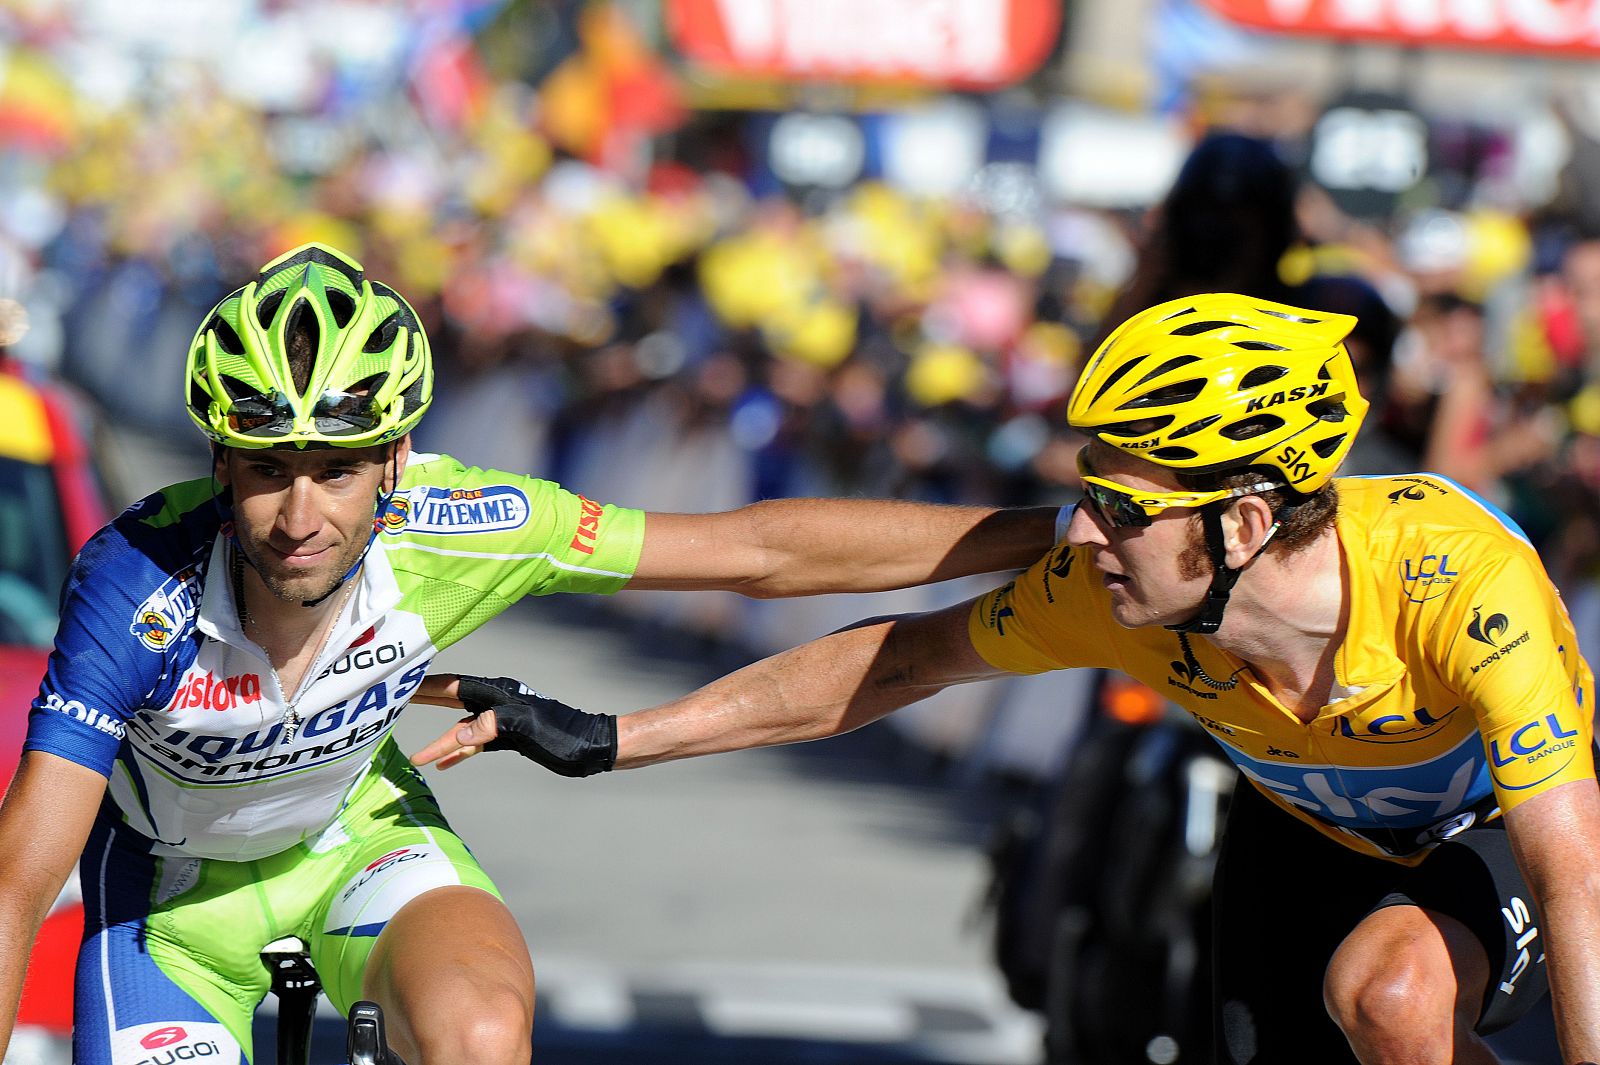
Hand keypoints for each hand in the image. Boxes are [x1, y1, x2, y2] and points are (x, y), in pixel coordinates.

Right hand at [410, 673, 617, 776]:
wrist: (590, 747)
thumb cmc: (564, 733)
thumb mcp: (528, 728)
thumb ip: (493, 725)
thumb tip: (460, 734)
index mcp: (499, 693)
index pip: (454, 685)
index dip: (426, 685)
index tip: (400, 683)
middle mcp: (496, 703)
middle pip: (451, 700)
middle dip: (423, 702)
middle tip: (393, 701)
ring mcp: (501, 721)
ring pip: (462, 728)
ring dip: (440, 742)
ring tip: (415, 757)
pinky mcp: (508, 738)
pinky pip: (476, 744)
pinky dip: (460, 753)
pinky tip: (444, 765)